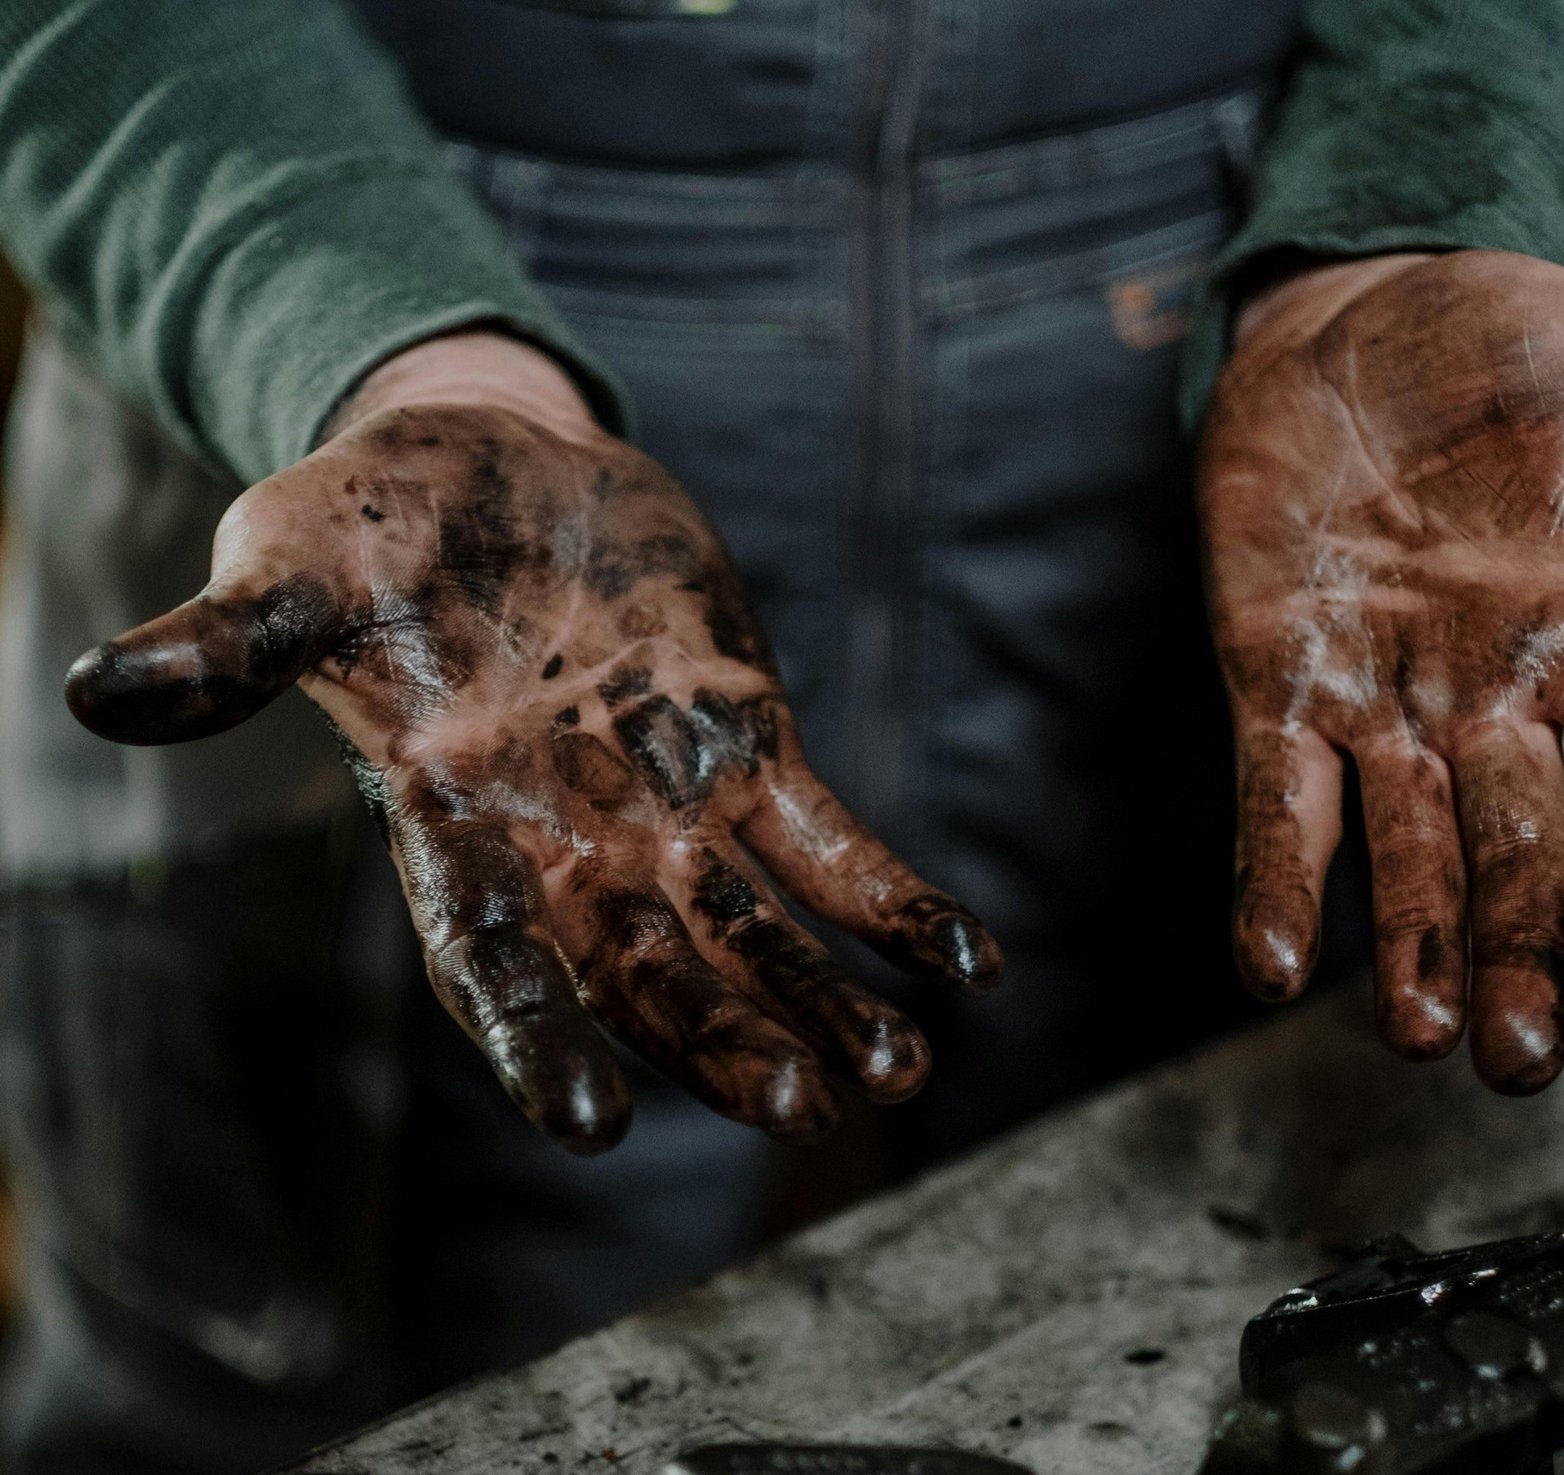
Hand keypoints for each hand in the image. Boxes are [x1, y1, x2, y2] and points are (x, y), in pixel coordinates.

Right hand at [65, 333, 1001, 1151]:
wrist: (487, 459)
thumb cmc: (370, 524)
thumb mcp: (290, 565)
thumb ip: (228, 643)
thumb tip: (94, 692)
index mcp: (456, 822)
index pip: (494, 960)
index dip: (538, 1039)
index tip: (592, 1121)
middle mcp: (571, 842)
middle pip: (654, 974)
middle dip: (721, 1039)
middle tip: (795, 1105)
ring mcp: (669, 804)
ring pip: (756, 934)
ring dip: (826, 1001)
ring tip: (899, 1073)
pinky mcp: (749, 747)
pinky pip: (834, 846)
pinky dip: (897, 903)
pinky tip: (972, 966)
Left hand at [1202, 250, 1563, 1091]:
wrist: (1359, 311)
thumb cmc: (1512, 345)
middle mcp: (1496, 697)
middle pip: (1524, 850)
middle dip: (1525, 950)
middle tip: (1525, 1059)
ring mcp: (1384, 699)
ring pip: (1406, 849)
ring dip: (1413, 944)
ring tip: (1423, 1035)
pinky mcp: (1280, 682)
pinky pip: (1277, 796)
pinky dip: (1277, 875)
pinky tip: (1268, 959)